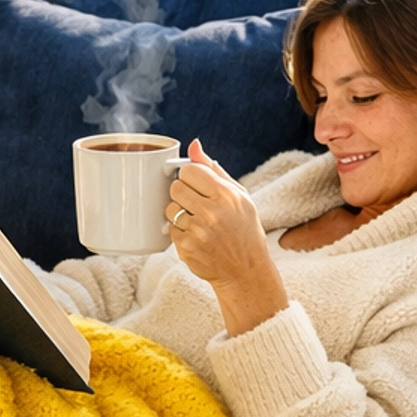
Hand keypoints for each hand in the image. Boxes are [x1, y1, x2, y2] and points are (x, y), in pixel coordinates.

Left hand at [166, 140, 289, 337]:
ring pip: (170, 209)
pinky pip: (171, 230)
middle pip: (176, 187)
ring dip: (179, 214)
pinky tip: (196, 237)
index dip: (190, 177)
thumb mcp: (239, 197)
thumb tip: (194, 145)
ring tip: (197, 223)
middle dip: (183, 194)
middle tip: (196, 204)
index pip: (189, 170)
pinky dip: (180, 232)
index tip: (197, 185)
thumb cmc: (244, 230)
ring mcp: (198, 231)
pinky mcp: (186, 248)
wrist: (246, 272)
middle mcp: (211, 212)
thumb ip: (214, 170)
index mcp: (226, 195)